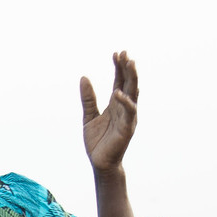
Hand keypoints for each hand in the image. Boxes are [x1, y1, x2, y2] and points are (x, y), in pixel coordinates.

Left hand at [80, 51, 138, 172]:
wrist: (100, 163)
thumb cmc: (97, 141)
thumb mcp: (89, 116)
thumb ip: (88, 98)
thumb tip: (84, 78)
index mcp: (115, 104)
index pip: (119, 81)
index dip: (118, 67)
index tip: (116, 53)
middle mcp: (124, 108)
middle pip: (128, 83)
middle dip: (127, 68)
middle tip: (124, 53)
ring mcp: (127, 117)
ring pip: (132, 93)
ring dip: (132, 78)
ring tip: (130, 63)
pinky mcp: (127, 128)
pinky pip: (129, 112)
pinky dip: (125, 102)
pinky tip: (118, 92)